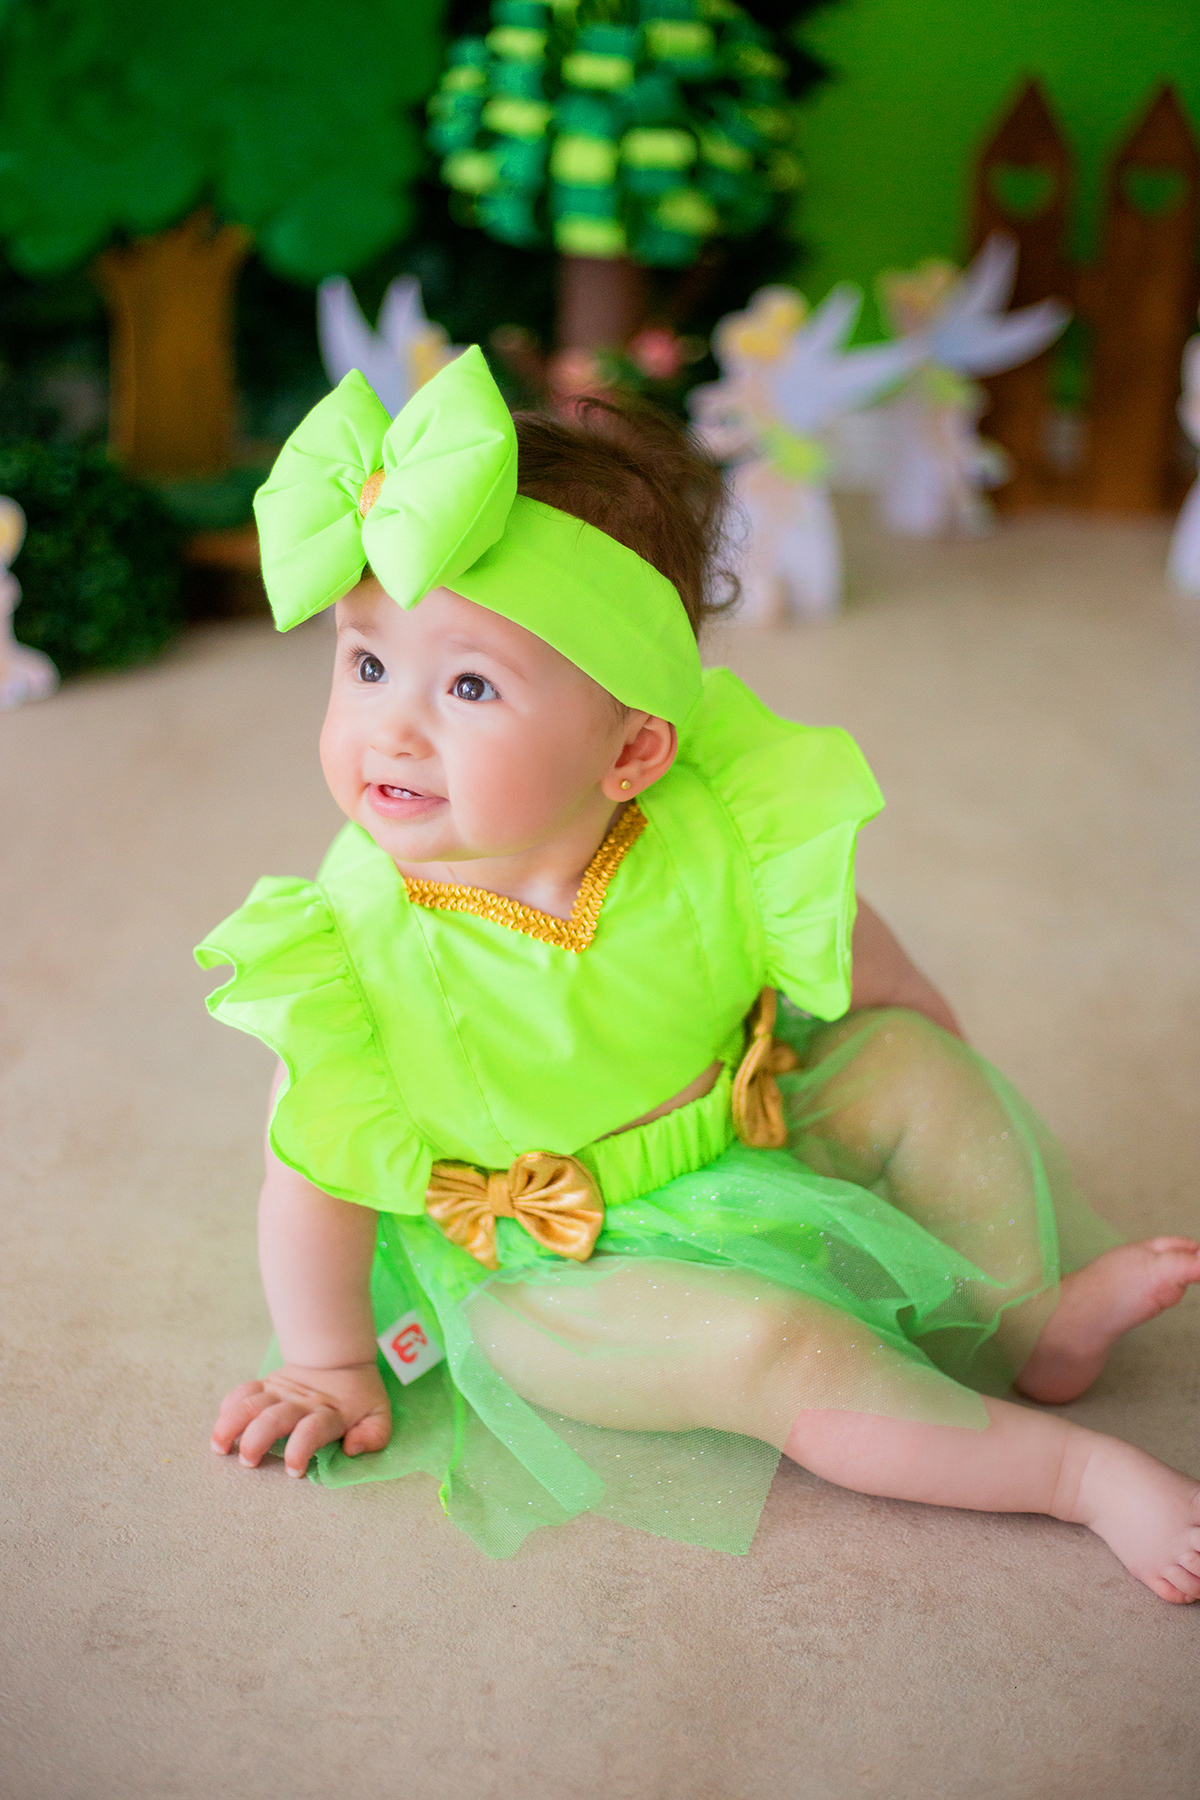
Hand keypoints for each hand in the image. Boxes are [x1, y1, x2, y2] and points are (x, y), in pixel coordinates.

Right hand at [211, 1360, 391, 1477]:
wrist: (341, 1358)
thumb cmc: (359, 1397)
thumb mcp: (378, 1415)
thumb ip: (373, 1435)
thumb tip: (351, 1449)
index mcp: (328, 1414)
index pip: (312, 1430)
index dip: (300, 1450)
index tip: (293, 1470)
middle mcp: (301, 1403)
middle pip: (273, 1418)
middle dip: (256, 1440)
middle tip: (248, 1461)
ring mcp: (281, 1392)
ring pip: (251, 1404)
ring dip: (232, 1424)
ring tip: (220, 1447)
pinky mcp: (267, 1385)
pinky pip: (244, 1391)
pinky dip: (230, 1406)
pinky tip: (222, 1424)